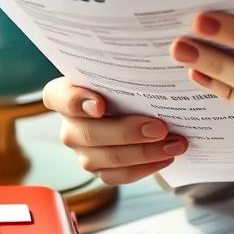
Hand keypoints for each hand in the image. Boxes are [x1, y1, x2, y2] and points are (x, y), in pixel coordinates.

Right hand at [41, 78, 188, 184]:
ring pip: (106, 158)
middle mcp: (69, 125)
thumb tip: (165, 56)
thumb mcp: (122, 72)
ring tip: (174, 144)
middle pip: (90, 134)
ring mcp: (82, 150)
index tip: (100, 105)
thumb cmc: (125, 83)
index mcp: (64, 94)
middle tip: (160, 128)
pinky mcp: (98, 169)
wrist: (134, 105)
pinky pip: (117, 176)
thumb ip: (125, 72)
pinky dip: (144, 168)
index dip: (76, 102)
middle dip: (128, 132)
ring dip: (144, 153)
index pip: (59, 97)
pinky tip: (165, 158)